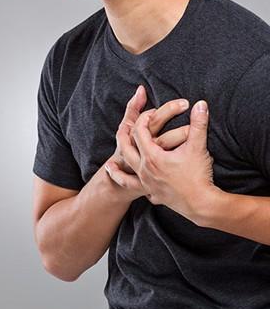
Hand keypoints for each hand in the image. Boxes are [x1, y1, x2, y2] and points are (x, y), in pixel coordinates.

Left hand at [104, 84, 190, 201]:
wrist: (201, 204)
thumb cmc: (198, 176)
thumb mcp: (198, 146)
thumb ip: (199, 123)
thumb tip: (201, 104)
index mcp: (152, 156)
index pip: (140, 132)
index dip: (144, 118)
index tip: (152, 112)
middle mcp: (144, 170)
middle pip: (126, 150)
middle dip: (123, 137)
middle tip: (122, 129)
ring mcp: (147, 184)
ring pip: (124, 175)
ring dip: (116, 169)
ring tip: (109, 165)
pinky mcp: (152, 194)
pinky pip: (136, 189)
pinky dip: (129, 185)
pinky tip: (130, 183)